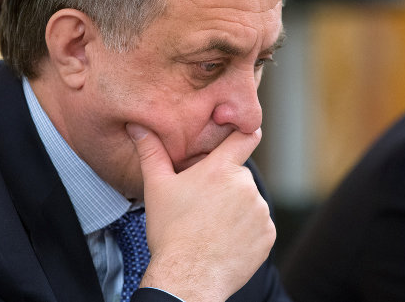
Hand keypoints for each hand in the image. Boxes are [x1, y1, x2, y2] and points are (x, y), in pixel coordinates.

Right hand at [127, 124, 274, 301]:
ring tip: (211, 225)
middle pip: (238, 175)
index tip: (240, 136)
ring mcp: (260, 212)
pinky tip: (224, 239)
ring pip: (249, 200)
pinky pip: (258, 225)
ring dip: (235, 207)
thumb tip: (137, 126)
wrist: (188, 277)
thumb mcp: (157, 187)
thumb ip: (151, 152)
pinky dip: (245, 230)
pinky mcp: (267, 235)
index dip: (243, 133)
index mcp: (220, 169)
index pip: (245, 137)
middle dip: (224, 183)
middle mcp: (245, 186)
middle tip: (202, 202)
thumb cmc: (170, 232)